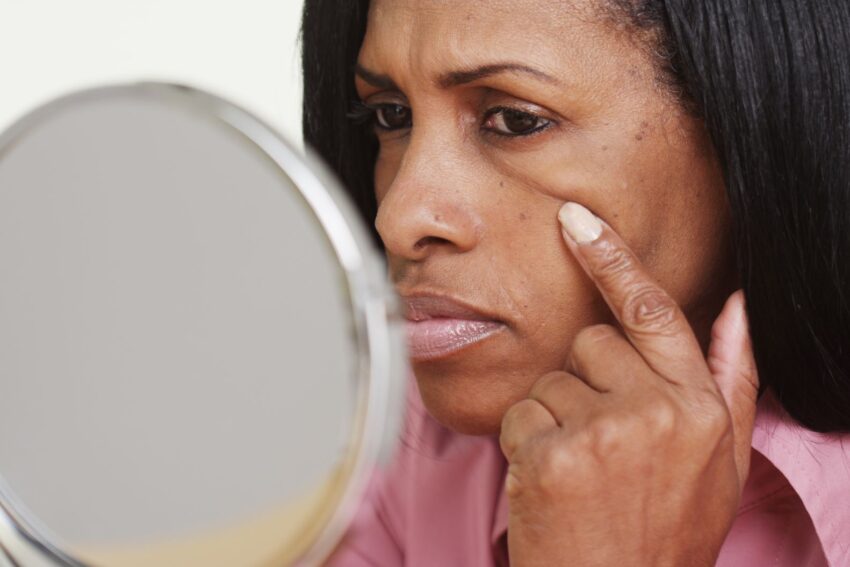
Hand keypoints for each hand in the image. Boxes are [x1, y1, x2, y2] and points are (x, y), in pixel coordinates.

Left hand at [499, 202, 758, 566]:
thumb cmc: (664, 530)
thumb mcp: (720, 461)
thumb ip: (730, 378)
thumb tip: (738, 306)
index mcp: (699, 407)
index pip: (653, 312)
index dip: (612, 260)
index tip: (576, 221)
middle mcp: (656, 411)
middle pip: (591, 344)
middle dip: (586, 381)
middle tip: (599, 442)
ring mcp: (602, 432)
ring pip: (551, 380)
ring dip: (554, 417)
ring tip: (578, 470)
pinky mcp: (551, 455)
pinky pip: (519, 414)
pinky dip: (524, 443)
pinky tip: (550, 483)